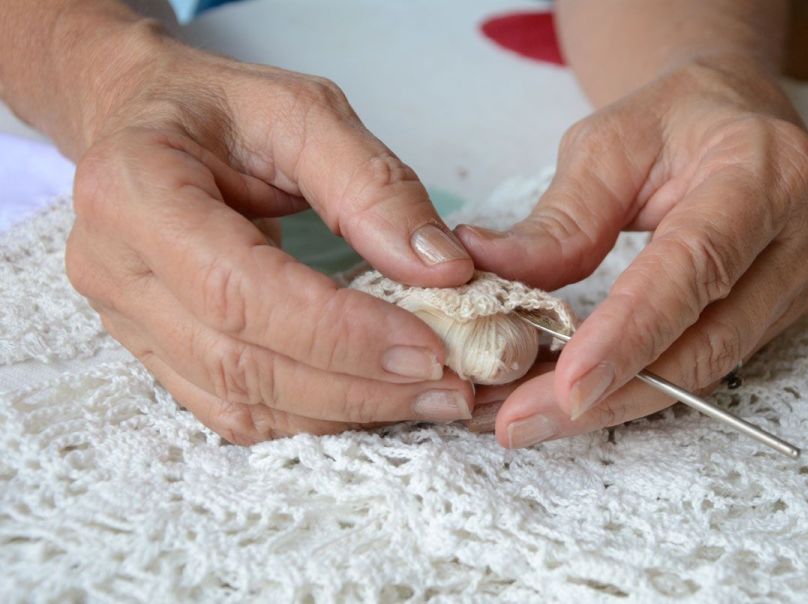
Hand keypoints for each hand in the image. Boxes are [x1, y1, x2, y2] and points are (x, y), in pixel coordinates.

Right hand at [65, 31, 475, 443]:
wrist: (144, 123)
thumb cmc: (222, 111)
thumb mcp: (302, 112)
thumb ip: (372, 186)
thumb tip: (443, 270)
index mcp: (134, 190)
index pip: (241, 290)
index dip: (340, 331)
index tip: (429, 346)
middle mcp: (114, 268)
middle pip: (240, 361)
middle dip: (356, 385)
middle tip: (448, 386)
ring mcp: (125, 321)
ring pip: (239, 401)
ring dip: (342, 411)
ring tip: (426, 397)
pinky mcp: (152, 352)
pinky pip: (233, 411)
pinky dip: (309, 416)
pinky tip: (370, 399)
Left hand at [456, 60, 807, 447]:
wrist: (735, 118)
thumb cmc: (673, 121)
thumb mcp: (607, 146)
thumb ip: (560, 219)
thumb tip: (488, 270)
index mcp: (762, 173)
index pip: (694, 266)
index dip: (631, 334)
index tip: (568, 386)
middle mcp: (795, 237)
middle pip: (705, 343)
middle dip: (609, 395)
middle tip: (518, 421)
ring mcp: (794, 285)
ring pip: (703, 370)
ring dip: (612, 403)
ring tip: (526, 417)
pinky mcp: (775, 315)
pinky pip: (702, 366)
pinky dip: (633, 387)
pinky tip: (572, 398)